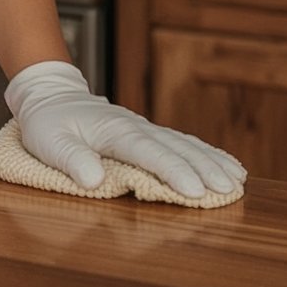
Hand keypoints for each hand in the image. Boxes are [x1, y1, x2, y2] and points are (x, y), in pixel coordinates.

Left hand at [4, 60, 244, 198]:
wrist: (51, 96)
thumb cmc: (48, 123)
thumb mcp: (48, 142)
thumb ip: (71, 159)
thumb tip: (95, 180)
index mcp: (114, 130)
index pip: (149, 152)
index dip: (173, 172)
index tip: (196, 191)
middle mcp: (136, 127)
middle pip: (176, 148)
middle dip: (204, 169)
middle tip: (229, 190)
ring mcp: (145, 129)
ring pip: (185, 145)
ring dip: (212, 162)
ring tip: (237, 181)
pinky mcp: (149, 134)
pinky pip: (183, 143)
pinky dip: (207, 154)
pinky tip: (226, 166)